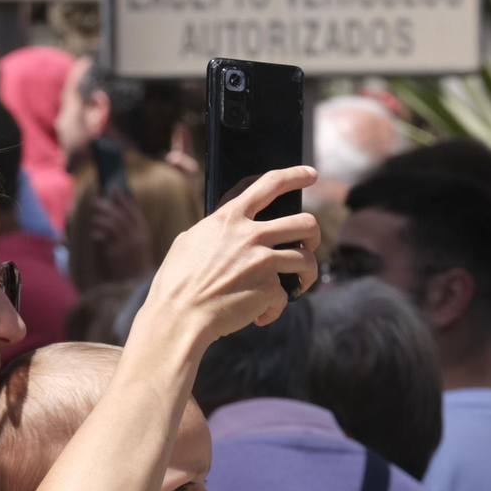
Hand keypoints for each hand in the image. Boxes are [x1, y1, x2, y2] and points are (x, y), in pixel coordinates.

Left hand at [90, 188, 153, 282]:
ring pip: (114, 224)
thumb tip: (114, 216)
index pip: (133, 212)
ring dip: (101, 218)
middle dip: (108, 206)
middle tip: (96, 202)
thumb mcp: (136, 247)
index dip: (123, 199)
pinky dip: (99, 233)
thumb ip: (129, 232)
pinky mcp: (118, 253)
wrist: (135, 286)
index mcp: (144, 234)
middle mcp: (137, 237)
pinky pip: (107, 237)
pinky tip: (94, 235)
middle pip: (122, 215)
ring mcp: (128, 245)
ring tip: (94, 219)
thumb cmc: (134, 266)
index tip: (115, 189)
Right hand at [146, 167, 319, 342]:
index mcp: (230, 218)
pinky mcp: (269, 288)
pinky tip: (261, 316)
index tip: (311, 174)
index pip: (270, 184)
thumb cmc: (176, 282)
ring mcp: (263, 261)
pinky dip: (274, 309)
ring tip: (299, 284)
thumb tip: (223, 228)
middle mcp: (251, 235)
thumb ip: (213, 229)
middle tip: (309, 243)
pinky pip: (285, 296)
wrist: (179, 316)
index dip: (295, 175)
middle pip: (305, 222)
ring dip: (307, 273)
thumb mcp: (188, 241)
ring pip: (307, 259)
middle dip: (314, 234)